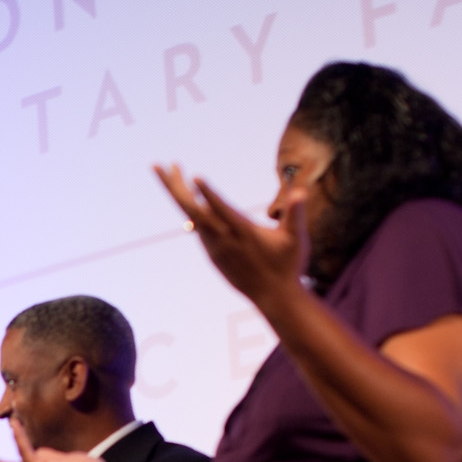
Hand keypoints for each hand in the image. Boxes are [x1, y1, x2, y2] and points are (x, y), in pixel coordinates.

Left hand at [154, 163, 306, 306]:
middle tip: (159, 165)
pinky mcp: (213, 254)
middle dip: (174, 187)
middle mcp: (224, 239)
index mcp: (243, 232)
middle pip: (192, 211)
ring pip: (191, 217)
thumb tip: (302, 191)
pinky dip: (190, 209)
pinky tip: (187, 195)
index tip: (194, 177)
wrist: (273, 296)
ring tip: (172, 170)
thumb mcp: (295, 238)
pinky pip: (197, 227)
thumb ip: (295, 213)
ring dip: (180, 193)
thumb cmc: (287, 265)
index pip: (221, 210)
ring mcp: (215, 247)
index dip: (207, 194)